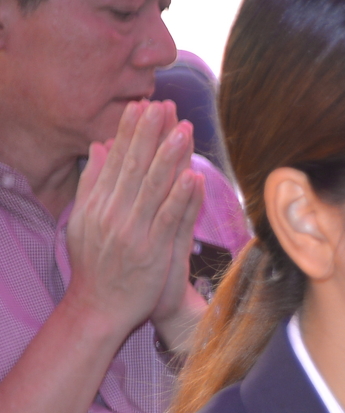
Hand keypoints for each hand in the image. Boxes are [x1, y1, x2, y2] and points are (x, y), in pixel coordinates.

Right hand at [65, 99, 203, 342]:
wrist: (99, 307)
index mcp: (97, 203)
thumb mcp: (84, 219)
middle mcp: (113, 213)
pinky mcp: (153, 251)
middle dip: (150, 134)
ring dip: (170, 157)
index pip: (116, 159)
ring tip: (184, 130)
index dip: (131, 132)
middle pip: (134, 166)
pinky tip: (192, 177)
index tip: (144, 106)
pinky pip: (170, 219)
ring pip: (154, 187)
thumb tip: (98, 146)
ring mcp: (133, 232)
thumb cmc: (96, 264)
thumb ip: (92, 182)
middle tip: (165, 105)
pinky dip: (181, 197)